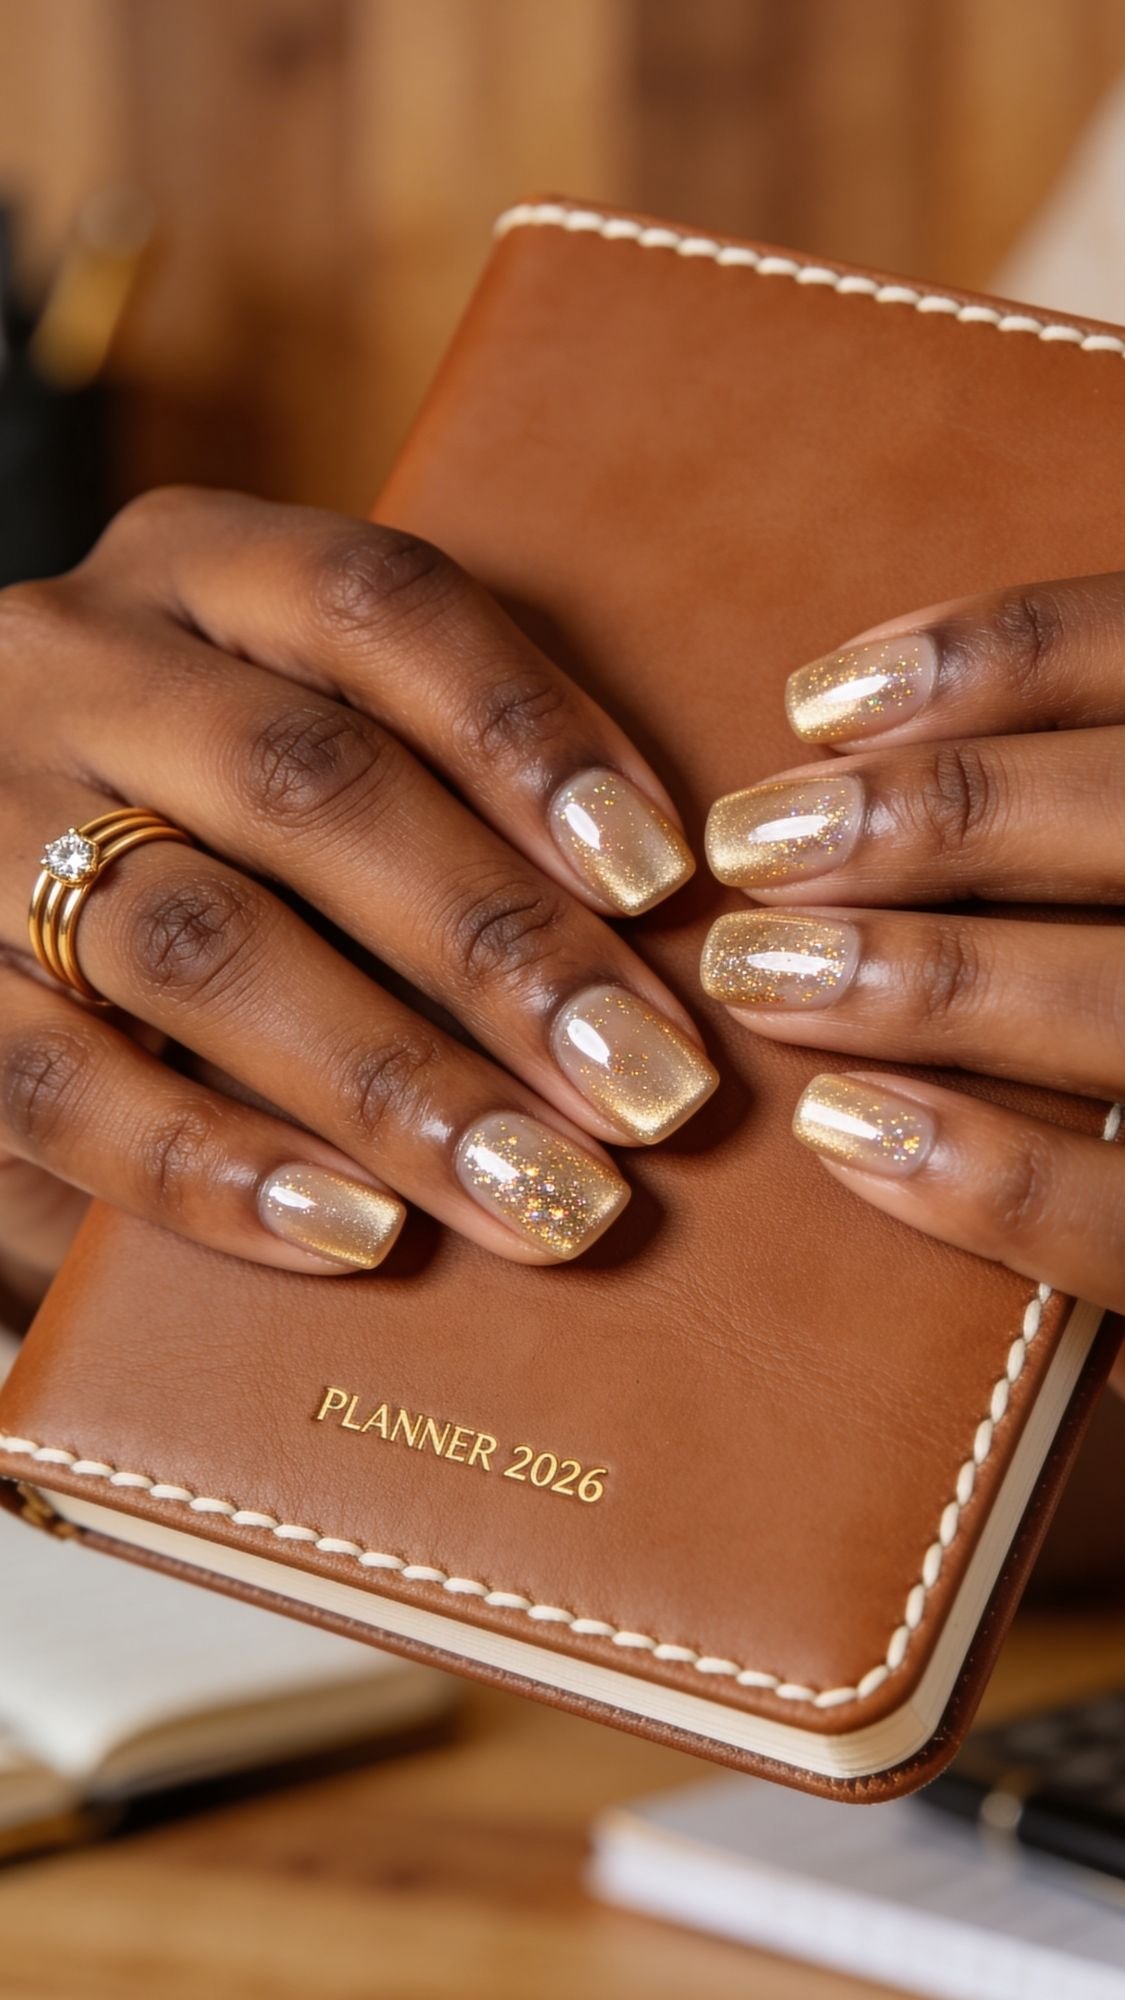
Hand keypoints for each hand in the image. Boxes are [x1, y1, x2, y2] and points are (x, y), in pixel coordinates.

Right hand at [0, 489, 713, 1279]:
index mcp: (192, 572)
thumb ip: (425, 792)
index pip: (379, 604)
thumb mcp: (290, 751)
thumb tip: (639, 939)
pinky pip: (64, 1088)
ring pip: (199, 943)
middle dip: (497, 947)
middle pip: (307, 783)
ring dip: (393, 1083)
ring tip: (543, 1189)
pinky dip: (220, 1168)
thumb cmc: (209, 837)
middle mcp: (71, 666)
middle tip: (649, 1085)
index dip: (528, 734)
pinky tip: (361, 1233)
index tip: (659, 877)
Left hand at [700, 576, 1124, 1327]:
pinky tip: (839, 1129)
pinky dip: (982, 1170)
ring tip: (758, 973)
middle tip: (751, 843)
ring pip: (1123, 1008)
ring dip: (919, 979)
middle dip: (926, 817)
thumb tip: (866, 745)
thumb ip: (1086, 810)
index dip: (993, 656)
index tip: (820, 702)